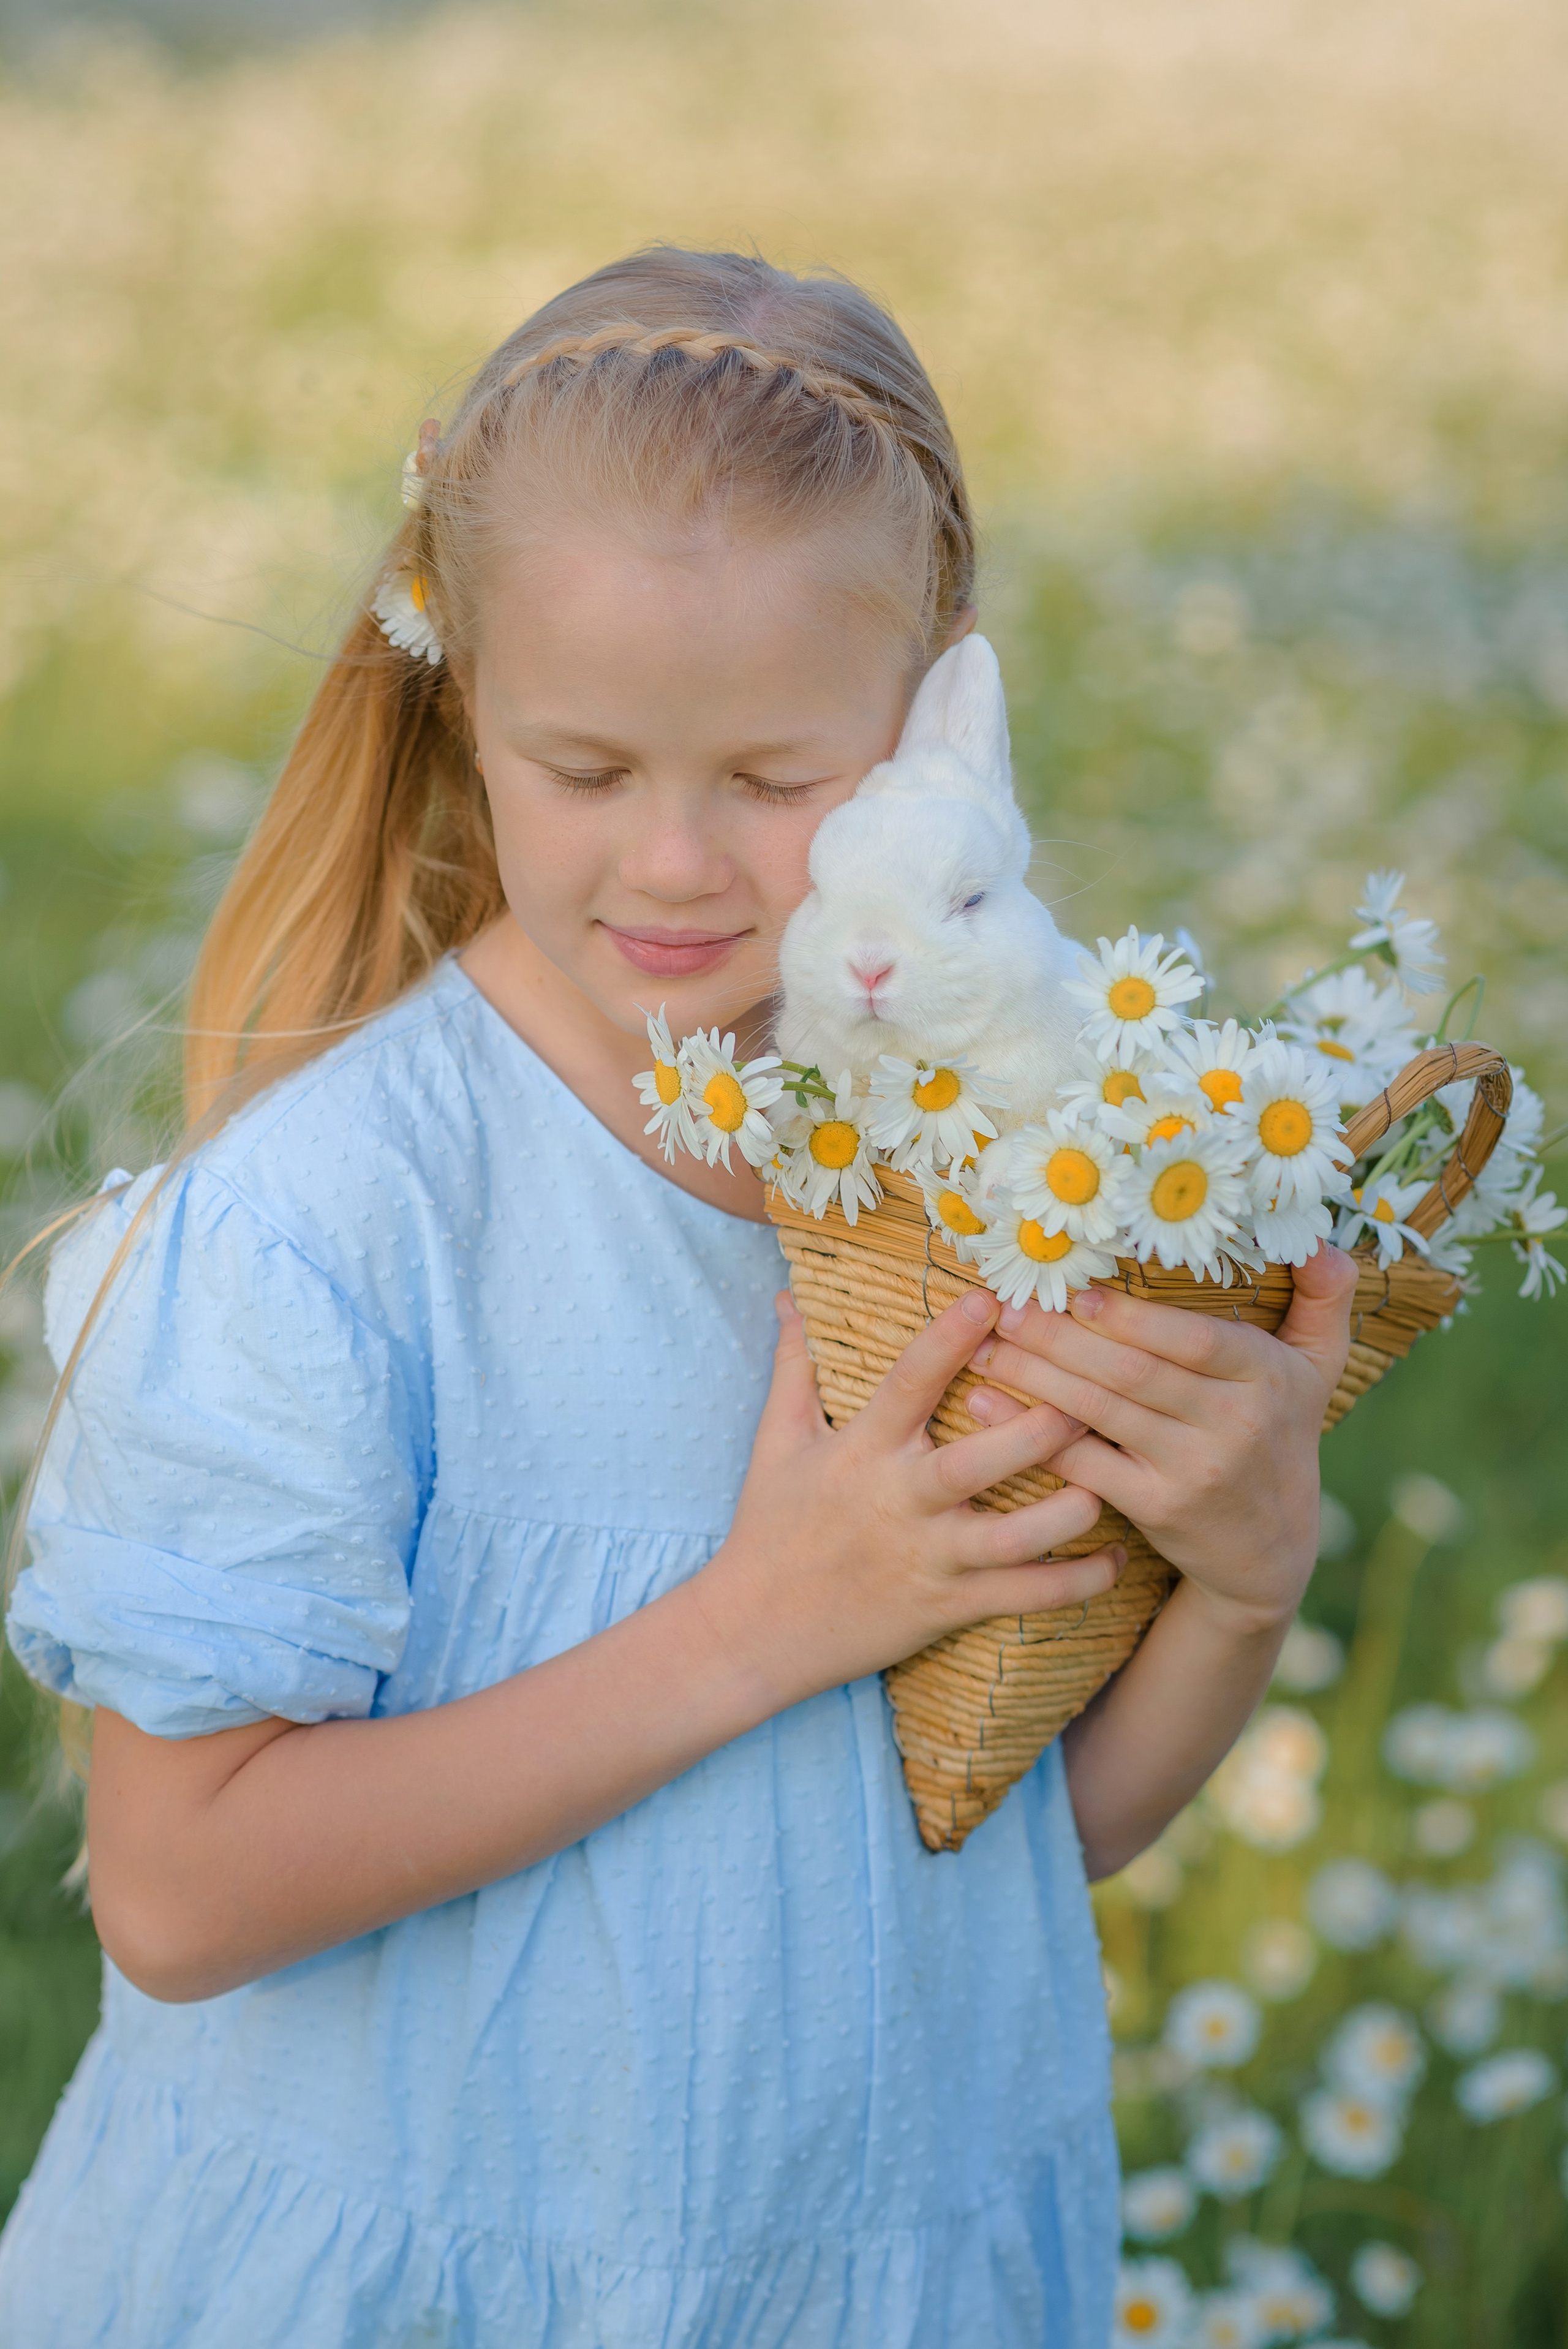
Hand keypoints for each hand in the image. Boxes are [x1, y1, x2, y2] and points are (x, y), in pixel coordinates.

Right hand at [693, 1289, 1124, 1710]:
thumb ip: (795, 1365)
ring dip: (1068, 1511)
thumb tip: (791, 1298)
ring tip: (1109, 1481)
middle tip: (1087, 1396)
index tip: (991, 1299)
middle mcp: (900, 1501)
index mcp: (862, 1450)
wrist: (752, 1632)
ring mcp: (927, 1558)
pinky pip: (1023, 1598)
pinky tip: (1115, 1558)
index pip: (909, 1381)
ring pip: (1013, 1538)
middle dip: (1037, 1430)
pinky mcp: (946, 1608)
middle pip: (976, 1462)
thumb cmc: (769, 1527)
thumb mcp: (776, 1441)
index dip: (950, 1338)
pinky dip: (1076, 1583)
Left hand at [964, 1245, 1357, 1637]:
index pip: (1196, 1341)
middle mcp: (1235, 1425)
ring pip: (1100, 1413)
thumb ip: (1324, 1303)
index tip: (1076, 1292)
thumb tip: (1326, 1243)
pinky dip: (1032, 1434)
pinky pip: (1083, 1465)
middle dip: (1060, 1338)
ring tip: (986, 1346)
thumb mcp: (1317, 1371)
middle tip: (1005, 1308)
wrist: (1273, 1549)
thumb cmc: (1282, 1436)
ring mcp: (1193, 1471)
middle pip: (1133, 1373)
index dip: (1133, 1318)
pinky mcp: (1156, 1509)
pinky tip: (985, 1404)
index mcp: (1268, 1378)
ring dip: (1034, 1376)